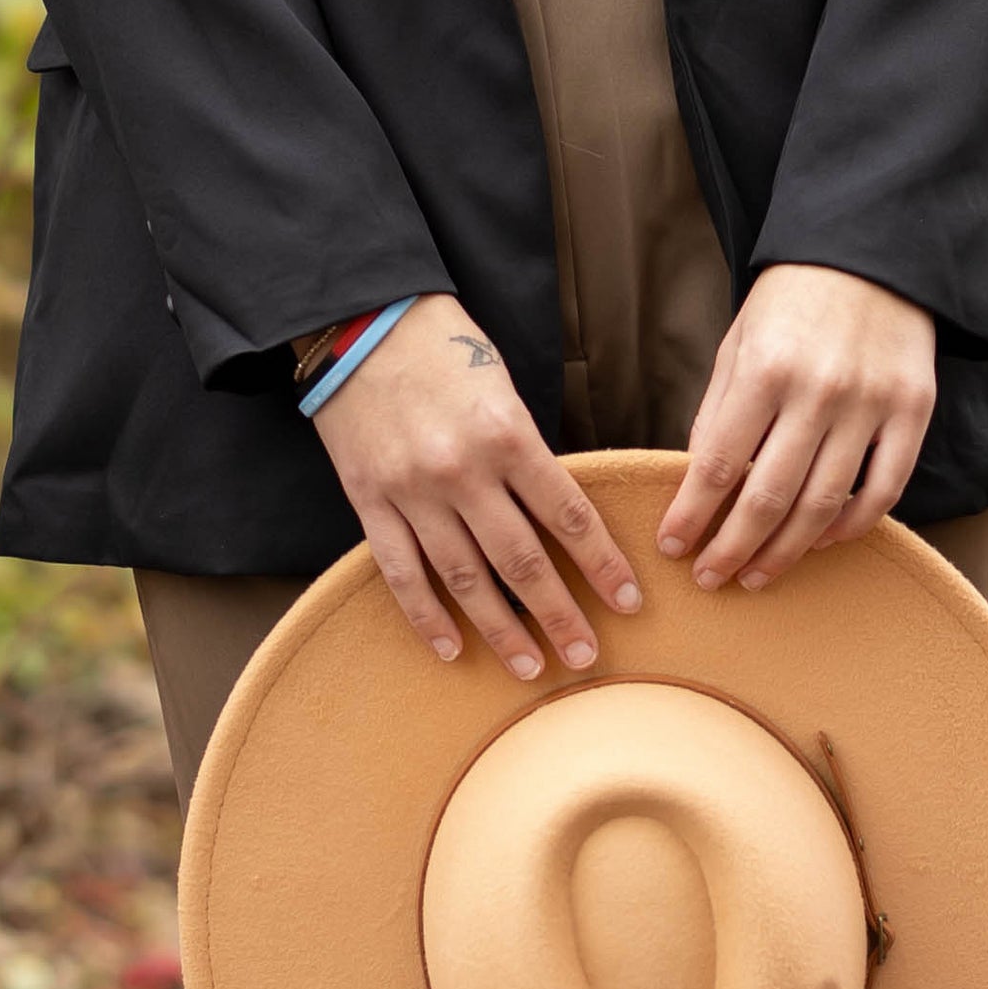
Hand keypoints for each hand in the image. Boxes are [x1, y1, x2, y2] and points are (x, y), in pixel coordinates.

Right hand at [313, 294, 644, 682]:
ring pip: (464, 578)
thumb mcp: (503, 387)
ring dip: (501, 630)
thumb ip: (526, 452)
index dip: (602, 564)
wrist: (359, 321)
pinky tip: (451, 648)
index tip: (628, 601)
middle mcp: (461, 471)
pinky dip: (425, 616)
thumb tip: (558, 517)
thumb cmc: (444, 346)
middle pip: (521, 560)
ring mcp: (411, 491)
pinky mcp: (368, 500)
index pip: (567, 515)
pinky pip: (401, 571)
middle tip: (588, 656)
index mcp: (507, 434)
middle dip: (560, 614)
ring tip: (532, 667)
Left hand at [660, 264, 935, 590]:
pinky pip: (885, 489)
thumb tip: (698, 483)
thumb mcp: (738, 342)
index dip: (692, 515)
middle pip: (768, 497)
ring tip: (756, 575)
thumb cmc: (791, 301)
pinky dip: (852, 526)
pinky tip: (822, 541)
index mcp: (765, 370)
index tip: (672, 547)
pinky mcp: (913, 411)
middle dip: (732, 548)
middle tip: (710, 579)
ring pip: (824, 504)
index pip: (718, 464)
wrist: (872, 252)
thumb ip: (717, 411)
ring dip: (785, 552)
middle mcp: (819, 391)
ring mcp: (871, 404)